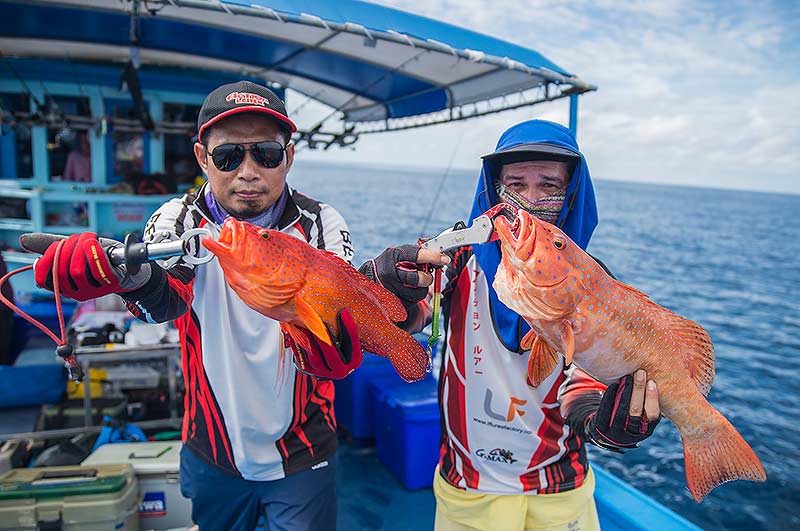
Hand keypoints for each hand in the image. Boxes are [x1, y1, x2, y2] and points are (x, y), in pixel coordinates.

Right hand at [33, 232, 150, 300]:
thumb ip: (54, 247)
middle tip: (76, 238)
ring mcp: (96, 290)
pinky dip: (93, 253)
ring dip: (79, 249)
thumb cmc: (102, 258)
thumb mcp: (76, 250)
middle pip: (62, 272)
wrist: (132, 267)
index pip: (45, 279)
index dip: (46, 261)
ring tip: (87, 238)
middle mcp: (79, 292)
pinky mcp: (113, 283)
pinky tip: (93, 242)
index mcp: (67, 287)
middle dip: (65, 250)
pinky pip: (99, 269)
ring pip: (77, 271)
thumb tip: (24, 240)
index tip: (56, 246)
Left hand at [289, 309, 362, 379]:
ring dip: (308, 341)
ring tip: (301, 325)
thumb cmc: (343, 345)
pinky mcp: (311, 372)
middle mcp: (341, 371)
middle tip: (316, 322)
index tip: (344, 312)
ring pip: (315, 358)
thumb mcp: (349, 341)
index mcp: (354, 361)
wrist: (330, 364)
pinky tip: (294, 333)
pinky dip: (298, 347)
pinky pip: (302, 360)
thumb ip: (347, 331)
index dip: (350, 328)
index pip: (353, 344)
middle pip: (332, 355)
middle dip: (324, 339)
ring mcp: (325, 373)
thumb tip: (344, 310)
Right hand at [358, 245, 449, 308]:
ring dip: (422, 288)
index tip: (444, 259)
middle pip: (419, 278)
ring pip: (419, 292)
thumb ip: (419, 254)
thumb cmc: (392, 263)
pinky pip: (413, 301)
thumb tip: (441, 257)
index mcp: (394, 255)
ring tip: (415, 283)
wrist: (371, 278)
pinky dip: (414, 296)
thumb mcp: (401, 253)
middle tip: (427, 275)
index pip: (417, 255)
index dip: (433, 257)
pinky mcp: (393, 302)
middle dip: (427, 278)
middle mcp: (391, 272)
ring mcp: (391, 288)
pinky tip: (408, 290)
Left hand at [585, 369, 660, 451]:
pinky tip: (614, 384)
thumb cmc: (629, 420)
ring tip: (628, 376)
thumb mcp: (641, 419)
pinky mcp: (602, 428)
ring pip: (621, 409)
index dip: (652, 399)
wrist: (606, 436)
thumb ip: (647, 405)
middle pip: (636, 410)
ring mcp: (616, 431)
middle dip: (639, 390)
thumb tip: (657, 380)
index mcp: (646, 430)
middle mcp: (632, 433)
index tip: (652, 382)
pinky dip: (610, 395)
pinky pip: (606, 410)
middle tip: (640, 372)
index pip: (652, 414)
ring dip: (625, 390)